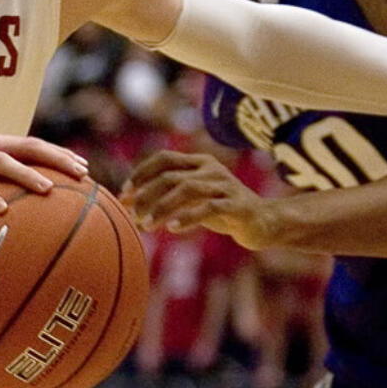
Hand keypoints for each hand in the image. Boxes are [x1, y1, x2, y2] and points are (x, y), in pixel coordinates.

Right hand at [0, 131, 87, 213]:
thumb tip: (11, 216)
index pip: (30, 145)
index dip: (58, 155)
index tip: (84, 169)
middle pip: (25, 146)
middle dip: (56, 158)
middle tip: (81, 174)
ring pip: (0, 160)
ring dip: (26, 174)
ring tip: (48, 190)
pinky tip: (0, 210)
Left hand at [121, 149, 275, 248]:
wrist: (262, 222)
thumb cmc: (221, 211)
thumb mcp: (193, 201)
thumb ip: (167, 199)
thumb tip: (129, 207)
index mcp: (199, 162)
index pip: (164, 158)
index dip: (141, 173)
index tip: (124, 194)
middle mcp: (211, 169)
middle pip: (171, 176)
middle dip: (147, 195)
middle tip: (132, 215)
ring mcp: (225, 185)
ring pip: (186, 190)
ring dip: (161, 207)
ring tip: (146, 225)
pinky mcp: (236, 205)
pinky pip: (208, 208)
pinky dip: (187, 218)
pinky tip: (171, 229)